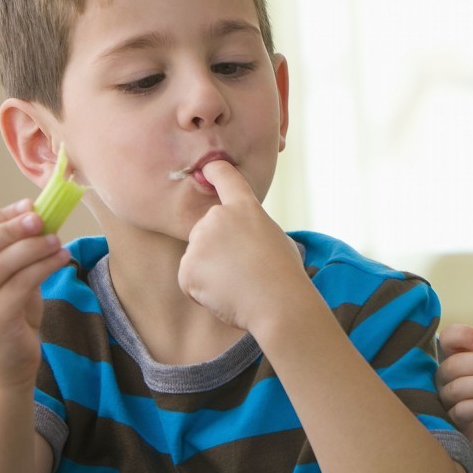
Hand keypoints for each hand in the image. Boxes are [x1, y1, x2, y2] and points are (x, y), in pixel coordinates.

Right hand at [0, 200, 69, 387]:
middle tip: (43, 220)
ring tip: (58, 241)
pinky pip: (20, 285)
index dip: (1, 215)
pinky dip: (43, 267)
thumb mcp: (7, 277)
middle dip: (13, 227)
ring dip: (34, 247)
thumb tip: (33, 209)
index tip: (31, 207)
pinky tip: (61, 259)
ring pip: (1, 264)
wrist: (6, 368)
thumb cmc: (9, 317)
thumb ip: (14, 248)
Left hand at [178, 159, 309, 331]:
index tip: (208, 169)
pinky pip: (189, 279)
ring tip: (237, 284)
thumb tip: (241, 238)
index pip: (225, 177)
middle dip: (217, 249)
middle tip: (243, 270)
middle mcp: (218, 217)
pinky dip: (202, 291)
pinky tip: (225, 295)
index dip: (215, 171)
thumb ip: (252, 229)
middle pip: (206, 230)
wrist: (278, 303)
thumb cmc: (285, 275)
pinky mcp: (187, 267)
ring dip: (210, 272)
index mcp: (245, 207)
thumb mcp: (275, 238)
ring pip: (197, 257)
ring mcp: (200, 241)